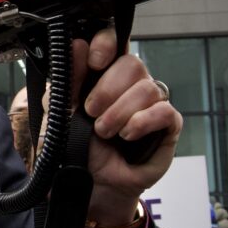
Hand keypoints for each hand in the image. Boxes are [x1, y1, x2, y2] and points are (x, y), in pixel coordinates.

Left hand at [73, 28, 181, 227]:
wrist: (88, 185)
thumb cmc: (74, 148)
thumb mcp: (60, 113)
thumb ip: (67, 80)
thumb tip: (76, 45)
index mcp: (103, 75)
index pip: (115, 42)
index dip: (107, 43)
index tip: (94, 60)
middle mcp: (129, 85)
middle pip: (133, 63)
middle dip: (107, 89)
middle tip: (90, 113)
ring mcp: (150, 104)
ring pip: (147, 87)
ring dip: (120, 111)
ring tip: (105, 132)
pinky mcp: (167, 127)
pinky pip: (165, 111)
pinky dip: (143, 121)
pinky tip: (128, 134)